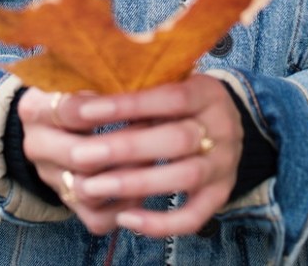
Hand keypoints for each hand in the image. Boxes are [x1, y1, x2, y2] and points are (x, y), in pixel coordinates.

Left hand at [17, 74, 242, 236]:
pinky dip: (159, 222)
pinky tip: (124, 217)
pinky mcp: (220, 195)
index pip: (170, 97)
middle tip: (81, 156)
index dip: (128, 105)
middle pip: (177, 139)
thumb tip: (83, 99)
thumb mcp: (168, 85)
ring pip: (185, 177)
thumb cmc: (181, 103)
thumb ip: (138, 90)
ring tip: (93, 187)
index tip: (85, 112)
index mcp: (208, 92)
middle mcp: (223, 128)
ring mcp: (225, 164)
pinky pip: (193, 216)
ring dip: (136, 184)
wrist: (226, 125)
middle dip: (125, 149)